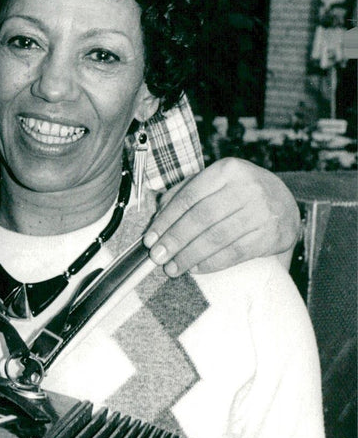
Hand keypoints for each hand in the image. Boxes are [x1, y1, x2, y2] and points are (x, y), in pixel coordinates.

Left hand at [143, 157, 299, 275]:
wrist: (287, 206)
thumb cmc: (242, 194)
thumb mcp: (217, 182)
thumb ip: (187, 191)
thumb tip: (157, 210)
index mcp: (228, 169)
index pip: (189, 196)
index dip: (166, 219)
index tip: (150, 238)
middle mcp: (248, 187)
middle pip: (201, 217)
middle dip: (175, 239)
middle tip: (157, 256)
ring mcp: (262, 211)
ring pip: (217, 237)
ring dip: (190, 255)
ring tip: (172, 267)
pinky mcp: (272, 235)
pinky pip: (235, 253)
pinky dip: (211, 263)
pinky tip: (195, 268)